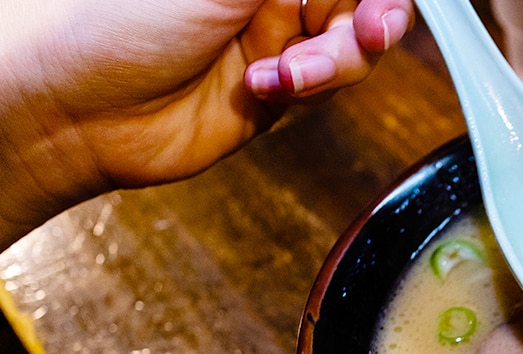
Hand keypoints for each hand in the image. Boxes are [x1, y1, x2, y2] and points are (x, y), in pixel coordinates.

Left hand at [0, 0, 413, 244]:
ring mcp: (277, 41)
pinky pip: (327, 89)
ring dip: (335, 61)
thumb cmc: (120, 28)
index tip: (378, 4)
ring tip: (292, 72)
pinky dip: (310, 89)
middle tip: (366, 31)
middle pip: (360, 1)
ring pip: (352, 48)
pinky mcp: (278, 92)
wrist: (84, 112)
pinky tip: (266, 87)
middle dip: (366, 19)